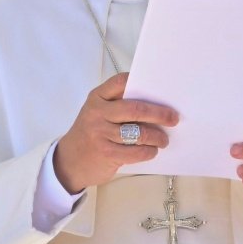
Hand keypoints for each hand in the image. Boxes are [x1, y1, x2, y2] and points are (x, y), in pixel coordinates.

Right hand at [53, 73, 178, 193]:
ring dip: (157, 137)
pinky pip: (136, 152)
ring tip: (163, 139)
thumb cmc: (90, 133)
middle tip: (173, 118)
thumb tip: (155, 102)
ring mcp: (100, 133)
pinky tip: (152, 150)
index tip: (160, 88)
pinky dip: (149, 151)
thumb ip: (117, 104)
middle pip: (135, 109)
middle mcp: (97, 113)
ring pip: (139, 133)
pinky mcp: (106, 153)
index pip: (121, 82)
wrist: (69, 161)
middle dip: (159, 113)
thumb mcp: (97, 113)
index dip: (141, 82)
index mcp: (97, 97)